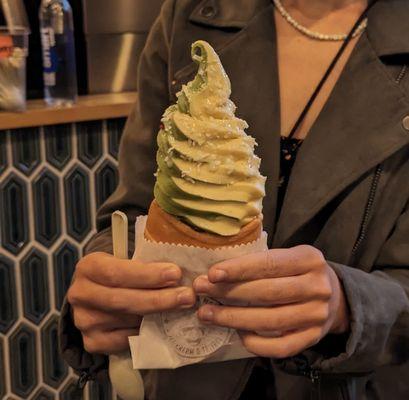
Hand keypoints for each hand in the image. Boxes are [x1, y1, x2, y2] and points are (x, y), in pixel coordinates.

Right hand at [68, 252, 195, 353]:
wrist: (96, 294)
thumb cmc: (119, 273)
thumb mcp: (124, 260)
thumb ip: (144, 264)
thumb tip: (178, 274)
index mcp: (88, 267)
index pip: (117, 273)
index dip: (148, 275)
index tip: (175, 274)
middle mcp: (80, 294)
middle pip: (123, 300)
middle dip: (159, 299)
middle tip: (186, 296)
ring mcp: (84, 321)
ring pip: (126, 321)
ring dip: (157, 316)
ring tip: (181, 309)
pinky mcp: (92, 342)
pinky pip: (123, 341)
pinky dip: (145, 333)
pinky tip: (162, 326)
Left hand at [193, 245, 348, 357]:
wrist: (335, 296)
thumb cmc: (298, 272)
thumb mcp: (288, 256)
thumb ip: (261, 262)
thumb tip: (216, 273)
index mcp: (309, 259)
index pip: (269, 264)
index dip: (239, 269)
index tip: (212, 274)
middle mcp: (317, 287)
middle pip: (267, 292)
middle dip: (229, 292)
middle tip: (200, 291)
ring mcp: (317, 315)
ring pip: (270, 320)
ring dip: (234, 318)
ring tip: (207, 314)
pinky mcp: (313, 338)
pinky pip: (281, 347)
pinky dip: (256, 343)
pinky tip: (237, 335)